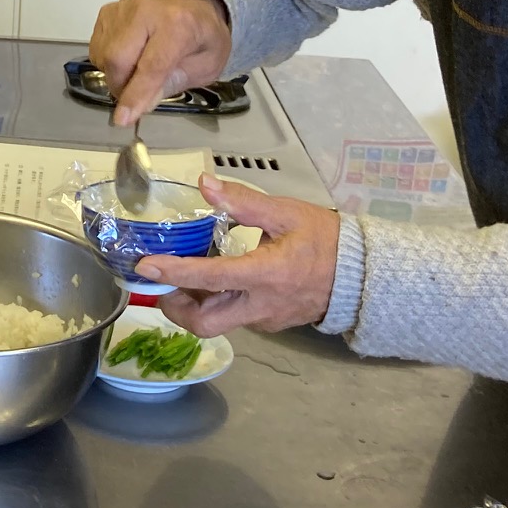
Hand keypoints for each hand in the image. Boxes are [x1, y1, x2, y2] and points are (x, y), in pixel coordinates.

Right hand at [89, 0, 231, 124]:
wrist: (193, 3)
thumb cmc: (202, 35)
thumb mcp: (206, 66)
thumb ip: (175, 84)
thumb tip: (141, 105)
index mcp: (179, 24)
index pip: (152, 65)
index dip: (136, 94)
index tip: (123, 119)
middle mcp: (146, 12)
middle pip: (117, 59)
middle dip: (122, 87)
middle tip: (137, 95)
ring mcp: (123, 10)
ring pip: (103, 55)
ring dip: (115, 75)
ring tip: (137, 72)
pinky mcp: (108, 12)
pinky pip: (96, 48)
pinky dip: (107, 62)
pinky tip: (127, 58)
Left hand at [139, 178, 339, 335]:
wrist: (361, 274)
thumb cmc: (325, 239)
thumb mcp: (286, 213)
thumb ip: (243, 201)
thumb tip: (205, 183)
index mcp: (266, 274)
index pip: (211, 278)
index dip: (175, 273)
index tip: (146, 267)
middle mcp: (260, 306)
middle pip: (205, 323)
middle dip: (176, 306)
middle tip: (164, 281)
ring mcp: (264, 320)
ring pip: (217, 323)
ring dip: (194, 303)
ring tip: (188, 274)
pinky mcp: (268, 324)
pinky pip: (233, 319)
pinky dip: (216, 302)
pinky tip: (216, 280)